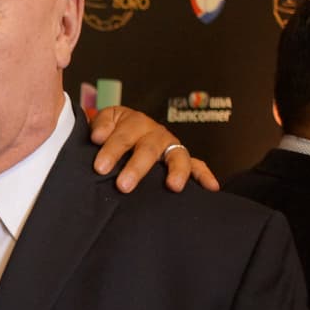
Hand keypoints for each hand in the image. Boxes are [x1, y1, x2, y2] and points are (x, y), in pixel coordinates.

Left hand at [89, 106, 218, 193]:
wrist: (121, 132)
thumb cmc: (110, 131)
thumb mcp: (104, 122)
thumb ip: (100, 126)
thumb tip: (98, 136)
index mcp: (134, 122)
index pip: (123, 136)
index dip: (111, 151)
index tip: (100, 167)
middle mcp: (155, 133)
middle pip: (148, 148)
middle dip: (136, 168)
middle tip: (123, 185)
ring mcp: (170, 146)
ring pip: (176, 156)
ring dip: (176, 171)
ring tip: (173, 186)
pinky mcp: (182, 158)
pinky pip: (197, 165)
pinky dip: (205, 175)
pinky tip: (211, 187)